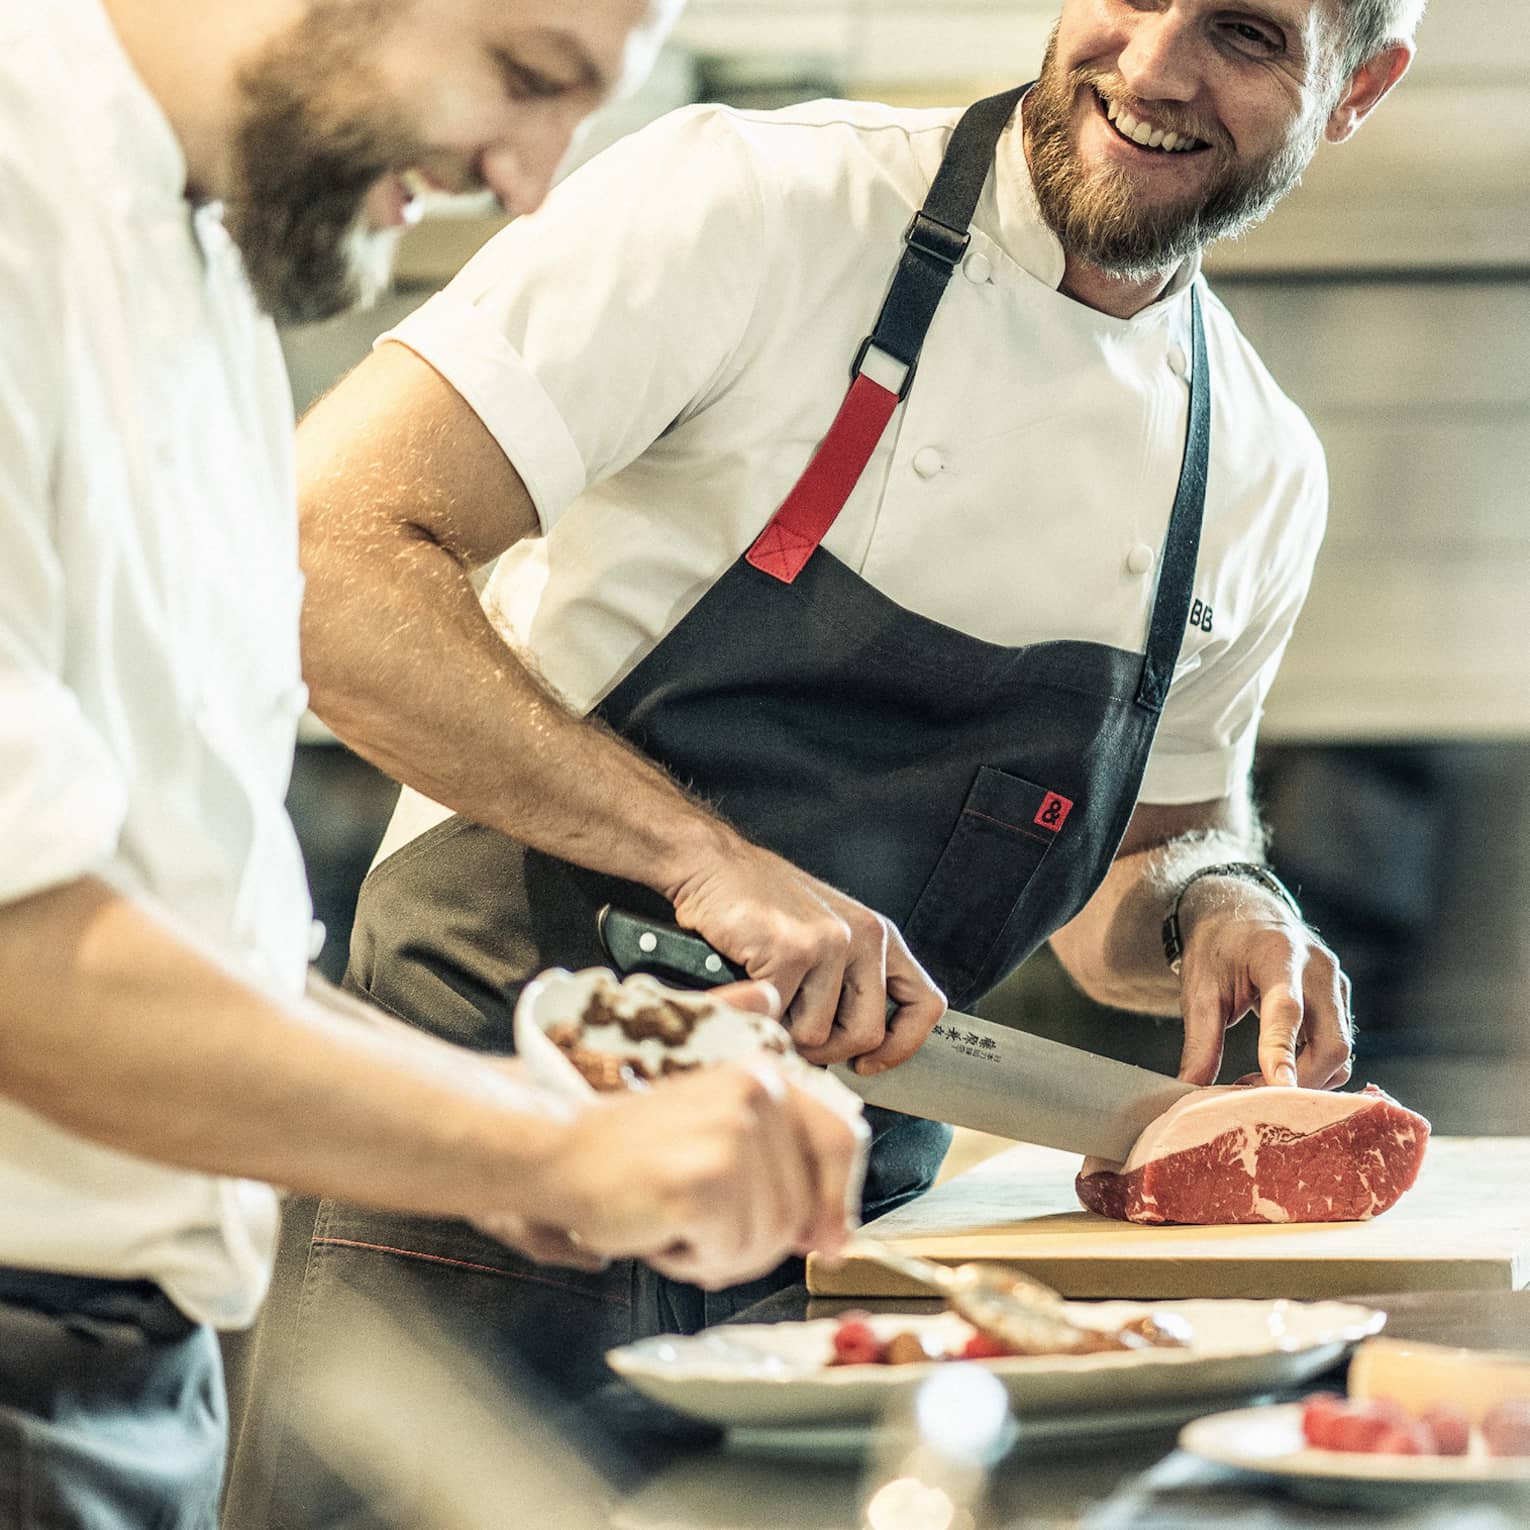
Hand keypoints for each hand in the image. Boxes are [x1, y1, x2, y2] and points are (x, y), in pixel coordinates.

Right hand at [503, 1062, 865, 1288]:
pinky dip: (691, 1260)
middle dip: (753, 1239)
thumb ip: (783, 1165)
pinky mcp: (704, 1182)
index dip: (836, 1200)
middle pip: (803, 1210)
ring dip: (720, 1253)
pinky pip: (729, 1255)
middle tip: (700, 1223)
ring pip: (769, 1241)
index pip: (841, 1139)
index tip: (827, 1239)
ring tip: (675, 1220)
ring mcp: (732, 1137)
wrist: (559, 1152)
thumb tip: (834, 1231)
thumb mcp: (719, 1134)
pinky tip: (660, 1229)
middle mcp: (756, 1094)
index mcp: (764, 1076)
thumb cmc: (635, 1152)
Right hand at [664, 837, 945, 1073]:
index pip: (926, 1003)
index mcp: (879, 936)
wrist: (713, 865)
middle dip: (828, 1051)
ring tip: (767, 997)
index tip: (871, 1063)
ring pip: (817, 1035)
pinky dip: (759, 1013)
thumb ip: (848, 981)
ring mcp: (829, 944)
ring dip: (785, 1030)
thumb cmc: (762, 904)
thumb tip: (855, 1050)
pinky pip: (780, 1018)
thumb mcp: (826, 933)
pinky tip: (748, 984)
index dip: (902, 1045)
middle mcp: (865, 938)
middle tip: (797, 1036)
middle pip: (866, 1034)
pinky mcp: (790, 952)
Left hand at [1174, 878, 1352, 1089]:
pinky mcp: (1340, 1002)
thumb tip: (1192, 1088)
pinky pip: (1338, 1048)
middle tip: (1251, 1097)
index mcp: (1280, 954)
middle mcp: (1319, 969)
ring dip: (1306, 1080)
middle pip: (1330, 1042)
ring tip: (1256, 1084)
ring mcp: (1337, 985)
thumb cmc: (1219, 948)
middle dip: (1298, 1080)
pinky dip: (1314, 1070)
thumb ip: (1200, 1040)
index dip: (1283, 1050)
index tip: (1278, 1086)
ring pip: (1340, 1051)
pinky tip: (1278, 1074)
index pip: (1287, 1009)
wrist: (1243, 915)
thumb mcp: (1200, 989)